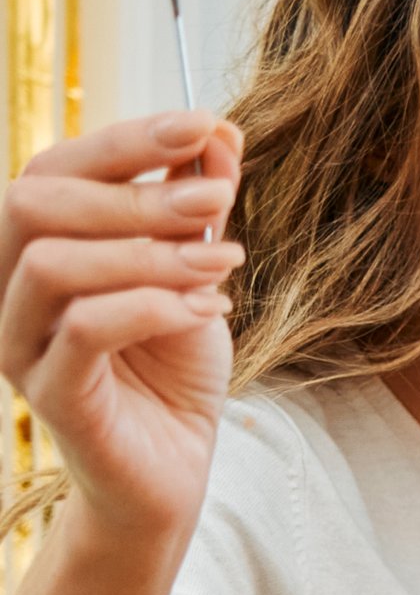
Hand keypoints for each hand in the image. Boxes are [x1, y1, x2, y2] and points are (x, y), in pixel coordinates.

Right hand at [1, 114, 243, 536]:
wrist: (175, 468)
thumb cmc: (173, 369)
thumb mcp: (195, 274)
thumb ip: (195, 209)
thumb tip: (219, 134)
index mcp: (33, 247)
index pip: (53, 169)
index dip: (124, 141)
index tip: (203, 125)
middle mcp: (7, 288)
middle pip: (35, 204)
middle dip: (134, 194)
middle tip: (218, 204)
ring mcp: (19, 342)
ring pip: (51, 264)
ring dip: (147, 253)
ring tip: (223, 263)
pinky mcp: (51, 394)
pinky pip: (83, 329)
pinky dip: (154, 307)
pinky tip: (210, 310)